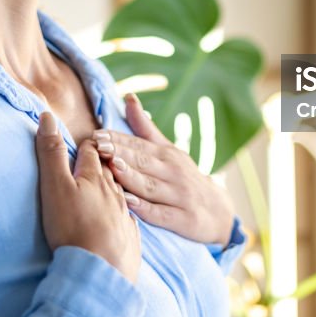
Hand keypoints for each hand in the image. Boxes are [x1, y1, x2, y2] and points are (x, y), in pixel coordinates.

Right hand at [35, 111, 141, 281]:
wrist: (100, 271)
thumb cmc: (73, 227)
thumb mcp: (55, 186)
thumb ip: (51, 153)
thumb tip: (47, 116)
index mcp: (95, 178)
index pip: (92, 152)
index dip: (87, 144)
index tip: (85, 140)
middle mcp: (115, 193)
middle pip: (110, 170)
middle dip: (104, 161)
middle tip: (98, 157)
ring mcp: (125, 216)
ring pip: (122, 193)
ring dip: (115, 185)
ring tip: (110, 183)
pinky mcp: (130, 239)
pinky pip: (129, 220)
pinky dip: (123, 214)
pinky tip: (123, 218)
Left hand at [93, 93, 235, 246]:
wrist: (219, 211)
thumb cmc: (184, 177)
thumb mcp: (169, 151)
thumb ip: (145, 128)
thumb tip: (128, 97)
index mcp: (167, 155)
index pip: (139, 145)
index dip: (118, 139)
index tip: (96, 135)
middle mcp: (173, 172)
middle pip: (143, 162)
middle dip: (120, 153)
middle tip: (98, 147)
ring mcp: (179, 196)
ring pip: (150, 185)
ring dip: (131, 176)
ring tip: (112, 167)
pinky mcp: (183, 219)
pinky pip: (161, 213)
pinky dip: (145, 208)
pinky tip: (129, 203)